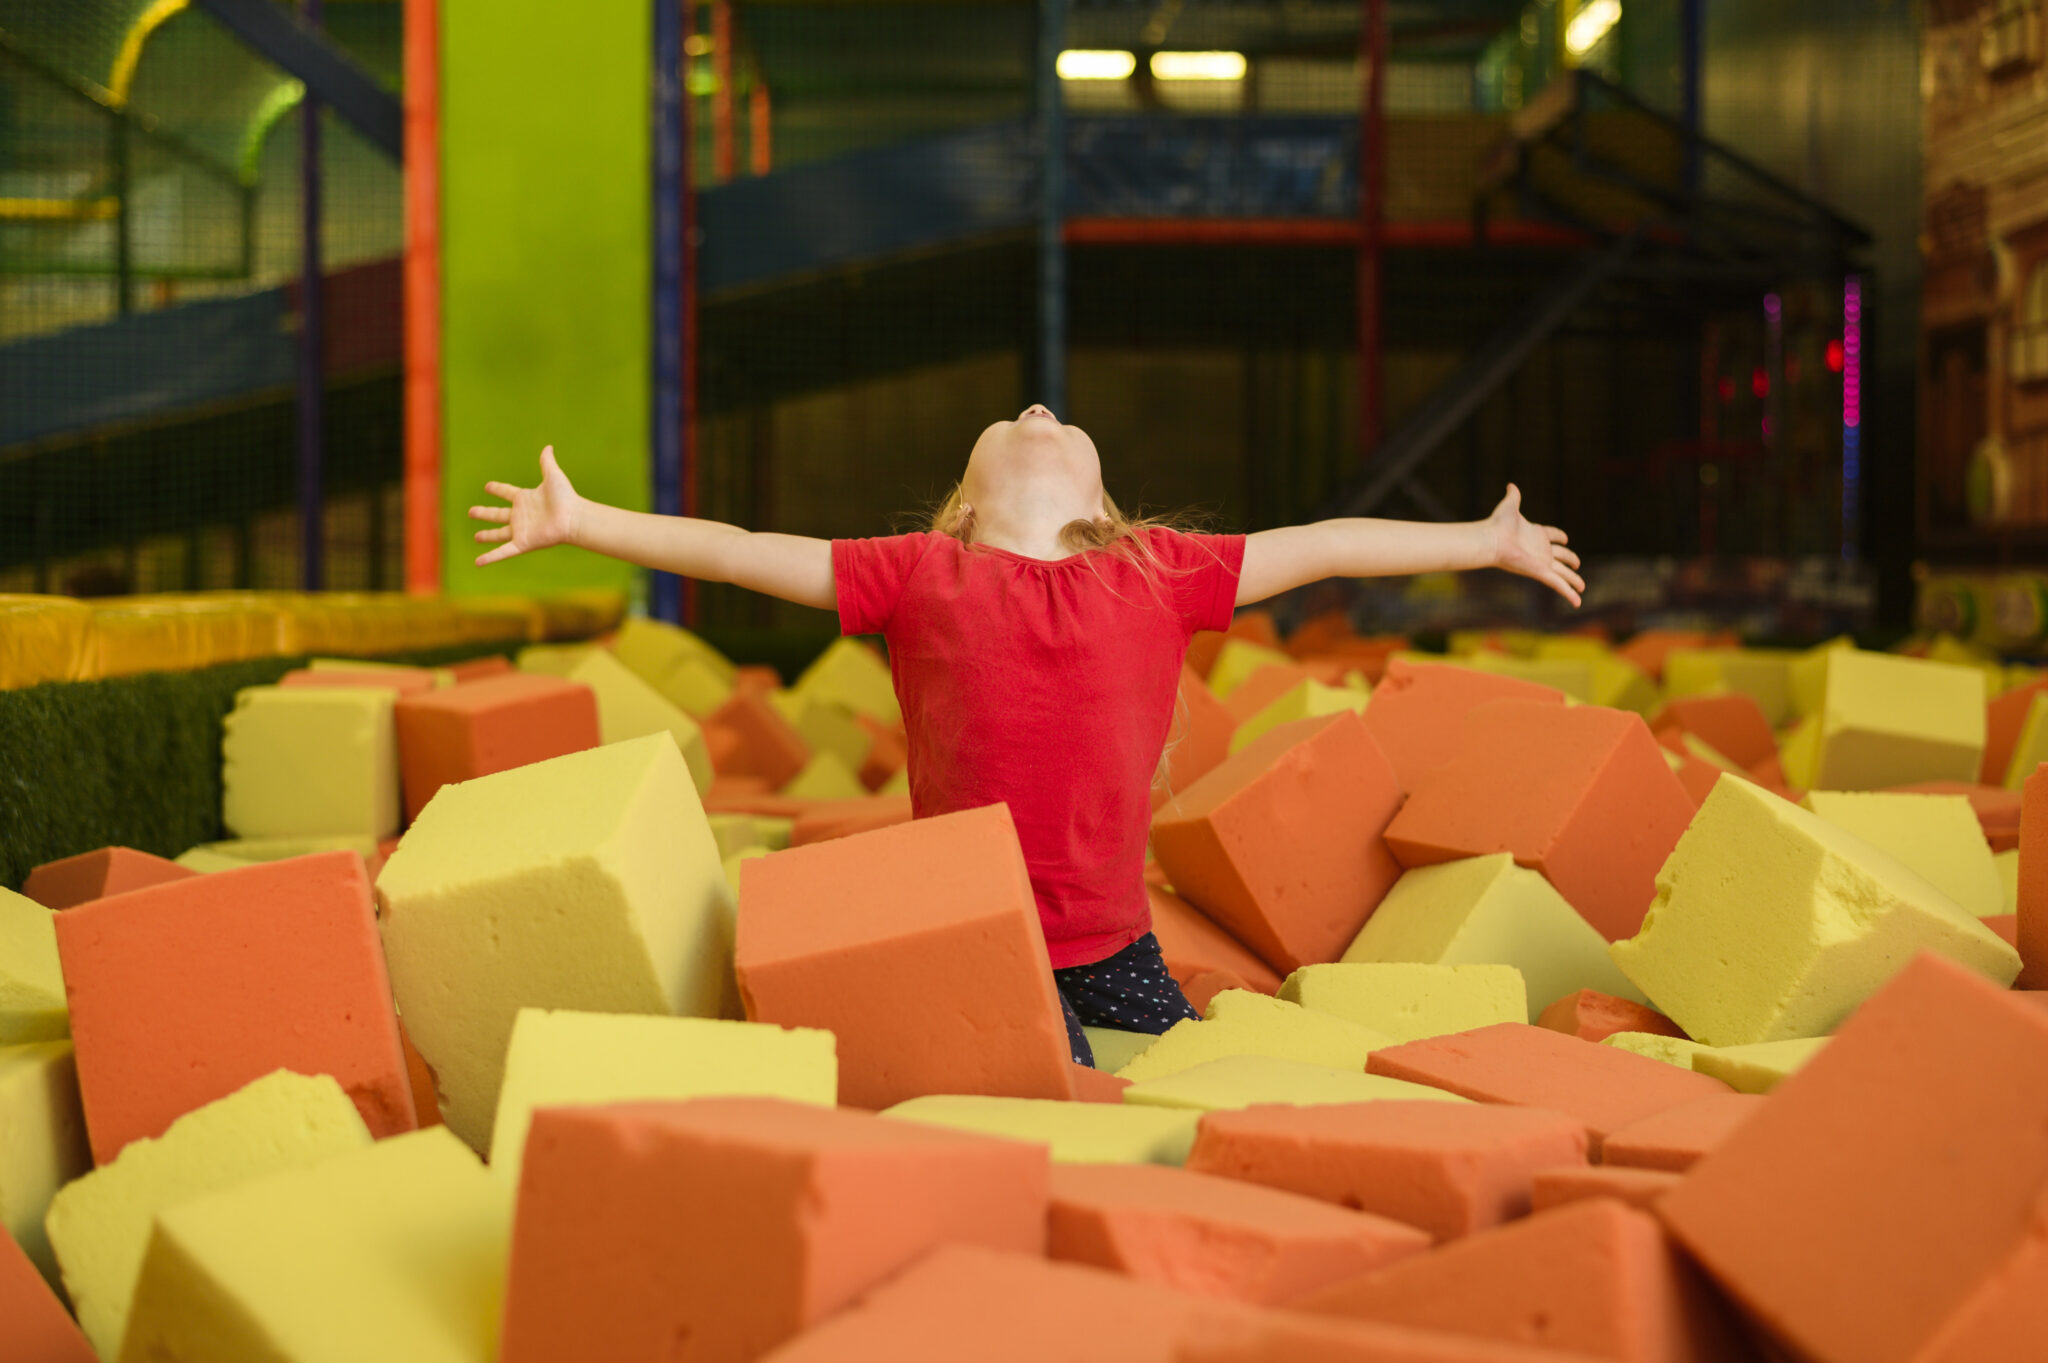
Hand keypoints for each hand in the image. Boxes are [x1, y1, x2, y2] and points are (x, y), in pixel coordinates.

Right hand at [470, 446, 581, 565]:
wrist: (574, 517)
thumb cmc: (566, 497)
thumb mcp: (553, 476)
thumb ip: (547, 462)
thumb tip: (548, 446)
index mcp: (525, 498)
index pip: (507, 492)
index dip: (497, 489)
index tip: (488, 486)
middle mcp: (521, 515)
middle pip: (498, 515)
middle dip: (484, 513)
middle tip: (471, 512)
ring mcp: (520, 530)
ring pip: (498, 534)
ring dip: (487, 536)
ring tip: (476, 537)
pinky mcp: (522, 543)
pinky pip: (502, 552)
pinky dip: (490, 558)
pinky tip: (478, 563)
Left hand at [1487, 484, 1583, 607]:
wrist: (1491, 539)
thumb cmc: (1498, 524)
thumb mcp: (1510, 507)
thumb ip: (1514, 497)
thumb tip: (1511, 485)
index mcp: (1535, 534)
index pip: (1552, 535)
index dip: (1559, 536)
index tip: (1564, 538)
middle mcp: (1540, 550)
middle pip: (1560, 557)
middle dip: (1570, 560)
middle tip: (1577, 564)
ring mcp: (1541, 562)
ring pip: (1562, 573)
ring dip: (1573, 581)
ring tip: (1582, 587)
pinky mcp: (1541, 572)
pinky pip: (1558, 584)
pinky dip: (1568, 593)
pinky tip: (1577, 602)